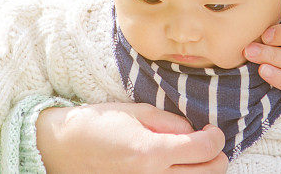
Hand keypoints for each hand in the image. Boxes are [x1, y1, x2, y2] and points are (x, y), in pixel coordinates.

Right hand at [36, 102, 227, 172]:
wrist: (63, 149)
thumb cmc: (98, 125)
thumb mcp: (137, 113)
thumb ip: (171, 123)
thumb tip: (194, 132)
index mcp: (152, 152)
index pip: (205, 149)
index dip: (216, 137)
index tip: (212, 131)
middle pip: (209, 173)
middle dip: (216, 157)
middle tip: (208, 143)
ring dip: (202, 171)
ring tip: (192, 157)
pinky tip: (176, 168)